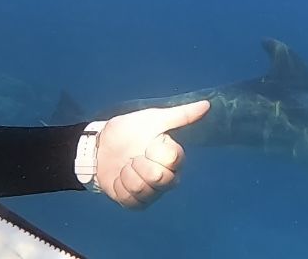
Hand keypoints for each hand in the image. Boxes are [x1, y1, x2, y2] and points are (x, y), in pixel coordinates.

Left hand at [94, 100, 209, 208]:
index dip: (155, 151)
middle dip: (140, 165)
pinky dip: (119, 187)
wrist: (100, 145)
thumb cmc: (130, 130)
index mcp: (174, 157)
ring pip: (143, 189)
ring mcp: (153, 192)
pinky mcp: (136, 204)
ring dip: (127, 175)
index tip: (147, 143)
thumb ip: (181, 115)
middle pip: (159, 177)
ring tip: (125, 167)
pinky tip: (118, 179)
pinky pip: (129, 201)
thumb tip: (207, 104)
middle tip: (134, 157)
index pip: (173, 159)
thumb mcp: (153, 119)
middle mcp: (168, 177)